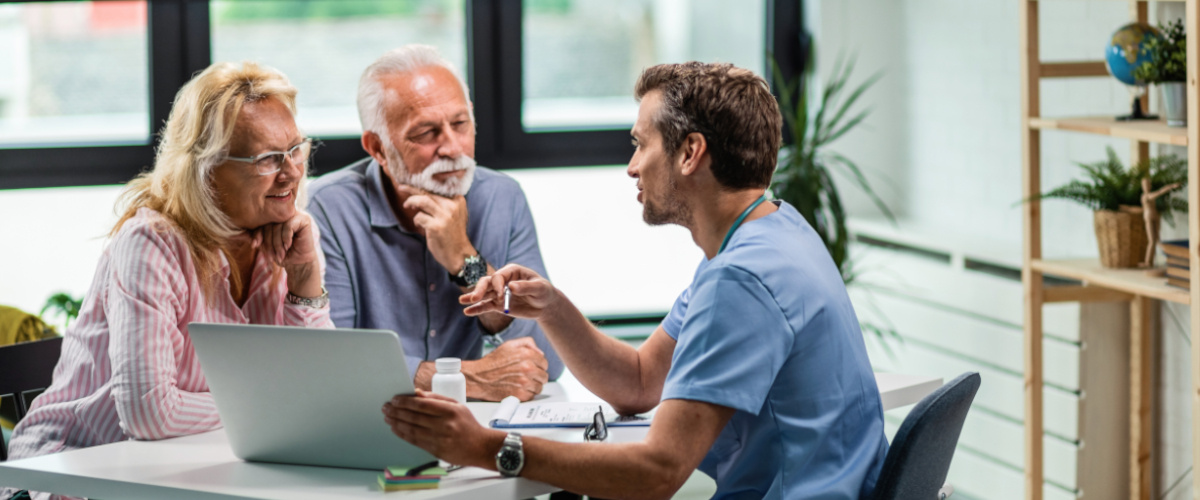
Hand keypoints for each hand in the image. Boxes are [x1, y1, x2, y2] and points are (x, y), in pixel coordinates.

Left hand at [254, 211, 321, 297]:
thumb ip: (254, 238)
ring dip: (278, 243)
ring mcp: (294, 214)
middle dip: (269, 243)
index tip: (255, 245)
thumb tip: (236, 235)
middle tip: (271, 256)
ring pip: (278, 226)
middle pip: (270, 225)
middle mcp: (283, 213)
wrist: (299, 262)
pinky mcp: (304, 219)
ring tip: (280, 255)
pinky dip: (286, 237)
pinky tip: (288, 246)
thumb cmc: (282, 253)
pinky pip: (289, 226)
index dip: (257, 234)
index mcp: (274, 217)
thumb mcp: (265, 245)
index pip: (261, 222)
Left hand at [382, 389, 503, 467]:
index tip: (395, 399)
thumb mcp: (457, 406)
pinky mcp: (436, 450)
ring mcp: (439, 439)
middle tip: (387, 407)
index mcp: (450, 411)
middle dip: (397, 411)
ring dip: (396, 423)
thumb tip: (417, 393)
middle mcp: (444, 425)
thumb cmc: (468, 424)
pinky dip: (403, 434)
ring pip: (412, 430)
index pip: (422, 404)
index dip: (406, 401)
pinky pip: (415, 441)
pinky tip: (396, 429)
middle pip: (414, 417)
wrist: (480, 447)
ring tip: (388, 417)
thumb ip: (436, 399)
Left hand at [398, 185, 474, 273]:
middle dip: (412, 189)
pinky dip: (416, 220)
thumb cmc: (453, 234)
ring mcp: (444, 216)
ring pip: (422, 201)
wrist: (459, 254)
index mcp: (458, 201)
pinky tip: (418, 224)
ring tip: (406, 205)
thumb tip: (422, 194)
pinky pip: (419, 217)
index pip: (437, 188)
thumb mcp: (455, 215)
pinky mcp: (436, 226)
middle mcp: (452, 206)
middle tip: (401, 188)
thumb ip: (444, 204)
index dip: (423, 185)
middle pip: (428, 192)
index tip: (412, 184)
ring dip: (411, 202)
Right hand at [459, 264, 558, 320]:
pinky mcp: (499, 305)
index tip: (501, 296)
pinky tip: (467, 312)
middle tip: (474, 298)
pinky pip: (486, 306)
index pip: (498, 276)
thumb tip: (511, 287)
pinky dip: (477, 309)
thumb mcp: (539, 288)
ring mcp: (499, 293)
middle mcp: (503, 281)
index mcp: (512, 271)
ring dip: (473, 298)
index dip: (497, 285)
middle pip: (487, 283)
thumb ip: (526, 287)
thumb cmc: (544, 292)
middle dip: (479, 290)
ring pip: (484, 294)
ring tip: (462, 302)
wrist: (545, 304)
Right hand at [462, 337, 548, 400]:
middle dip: (536, 376)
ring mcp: (524, 382)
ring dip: (532, 386)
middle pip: (544, 376)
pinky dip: (526, 394)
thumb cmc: (492, 362)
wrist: (478, 377)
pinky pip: (532, 396)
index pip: (544, 363)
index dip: (538, 366)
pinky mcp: (520, 395)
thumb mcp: (509, 345)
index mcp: (526, 354)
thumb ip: (527, 343)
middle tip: (526, 376)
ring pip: (539, 387)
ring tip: (521, 383)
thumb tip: (540, 352)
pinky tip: (517, 389)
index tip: (531, 368)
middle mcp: (528, 368)